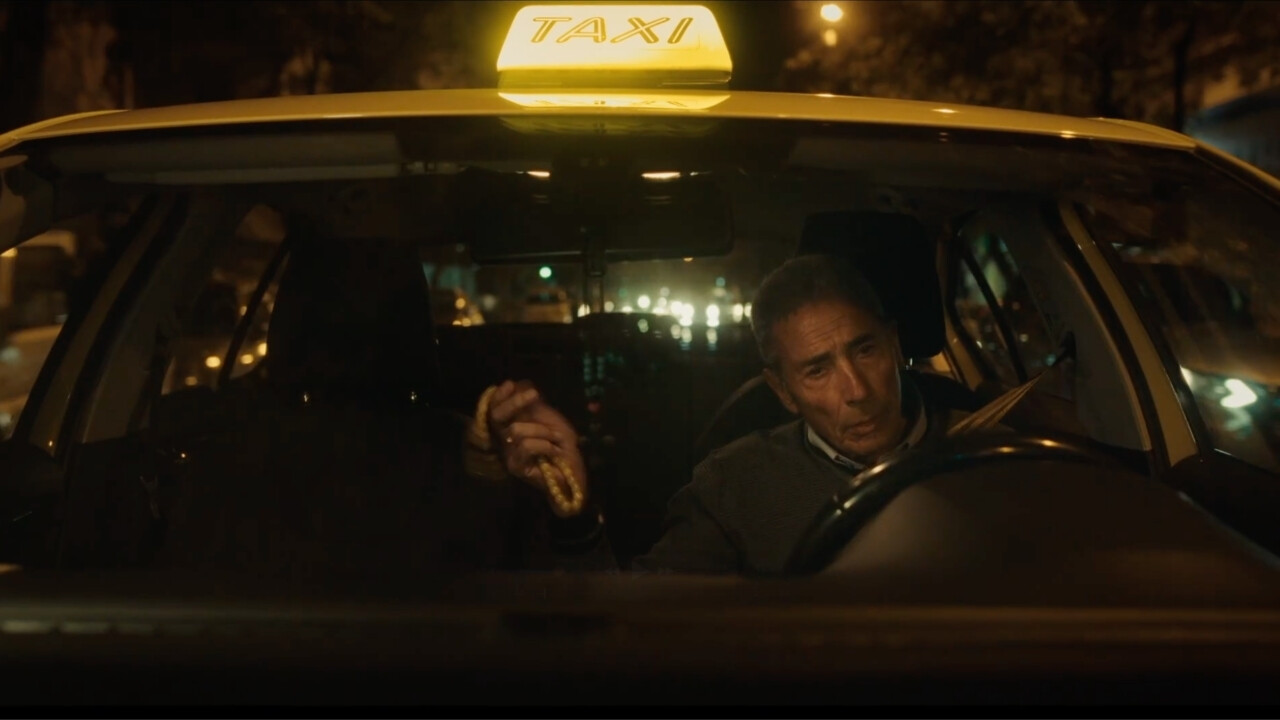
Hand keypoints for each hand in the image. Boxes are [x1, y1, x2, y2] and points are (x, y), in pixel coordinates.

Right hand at [487, 380, 588, 514]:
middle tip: (534, 394)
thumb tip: (518, 384)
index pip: (495, 408)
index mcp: (512, 425)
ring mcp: (508, 454)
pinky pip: (526, 445)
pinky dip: (545, 445)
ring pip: (515, 430)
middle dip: (515, 402)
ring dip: (542, 431)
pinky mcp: (516, 466)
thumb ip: (533, 404)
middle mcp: (505, 439)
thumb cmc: (562, 445)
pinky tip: (554, 452)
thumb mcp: (549, 418)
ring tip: (555, 439)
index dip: (499, 395)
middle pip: (496, 416)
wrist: (573, 472)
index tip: (510, 384)